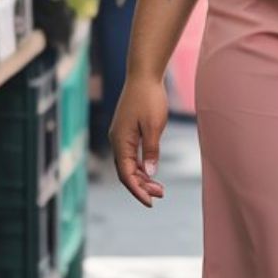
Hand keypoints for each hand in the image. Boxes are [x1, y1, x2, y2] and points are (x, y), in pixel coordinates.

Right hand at [110, 73, 167, 206]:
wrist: (143, 76)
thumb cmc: (149, 98)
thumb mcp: (154, 126)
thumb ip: (151, 150)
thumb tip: (149, 174)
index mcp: (121, 141)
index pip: (126, 174)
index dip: (137, 190)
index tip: (150, 202)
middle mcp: (117, 141)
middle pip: (126, 172)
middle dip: (141, 186)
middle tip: (161, 195)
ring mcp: (120, 136)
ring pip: (128, 164)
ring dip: (142, 177)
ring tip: (159, 188)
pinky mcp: (127, 132)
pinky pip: (131, 155)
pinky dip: (141, 166)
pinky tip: (151, 171)